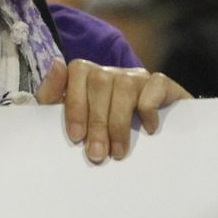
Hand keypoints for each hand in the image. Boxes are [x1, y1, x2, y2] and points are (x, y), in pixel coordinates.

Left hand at [36, 59, 189, 163]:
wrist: (150, 150)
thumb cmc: (99, 136)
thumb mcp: (69, 120)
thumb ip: (53, 95)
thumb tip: (56, 63)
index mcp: (89, 76)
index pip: (78, 71)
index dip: (75, 102)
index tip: (76, 136)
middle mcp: (114, 72)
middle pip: (101, 82)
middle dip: (97, 122)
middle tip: (97, 154)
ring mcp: (139, 77)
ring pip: (126, 85)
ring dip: (119, 122)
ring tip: (118, 152)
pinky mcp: (164, 86)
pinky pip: (156, 84)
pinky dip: (149, 107)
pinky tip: (148, 130)